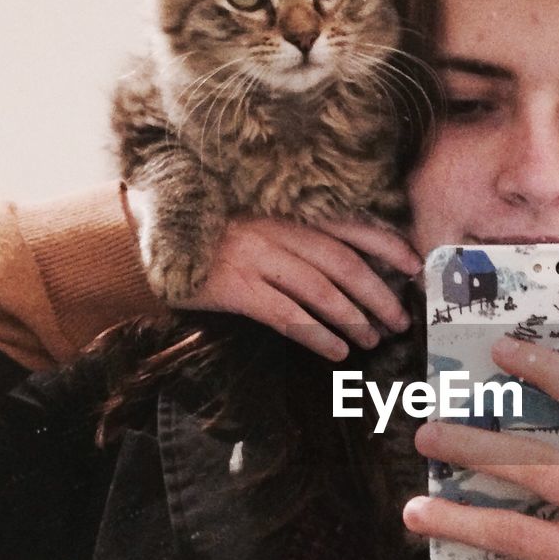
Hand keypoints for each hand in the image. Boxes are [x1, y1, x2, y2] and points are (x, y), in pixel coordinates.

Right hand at [124, 187, 420, 360]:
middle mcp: (277, 228)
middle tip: (400, 320)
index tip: (415, 266)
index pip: (352, 226)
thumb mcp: (256, 218)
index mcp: (286, 208)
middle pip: (345, 264)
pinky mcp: (236, 288)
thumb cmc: (209, 231)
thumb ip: (296, 232)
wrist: (143, 237)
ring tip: (373, 339)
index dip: (388, 246)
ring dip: (354, 319)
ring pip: (322, 292)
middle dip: (379, 294)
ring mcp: (256, 257)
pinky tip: (337, 351)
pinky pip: (288, 316)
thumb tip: (350, 264)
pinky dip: (318, 335)